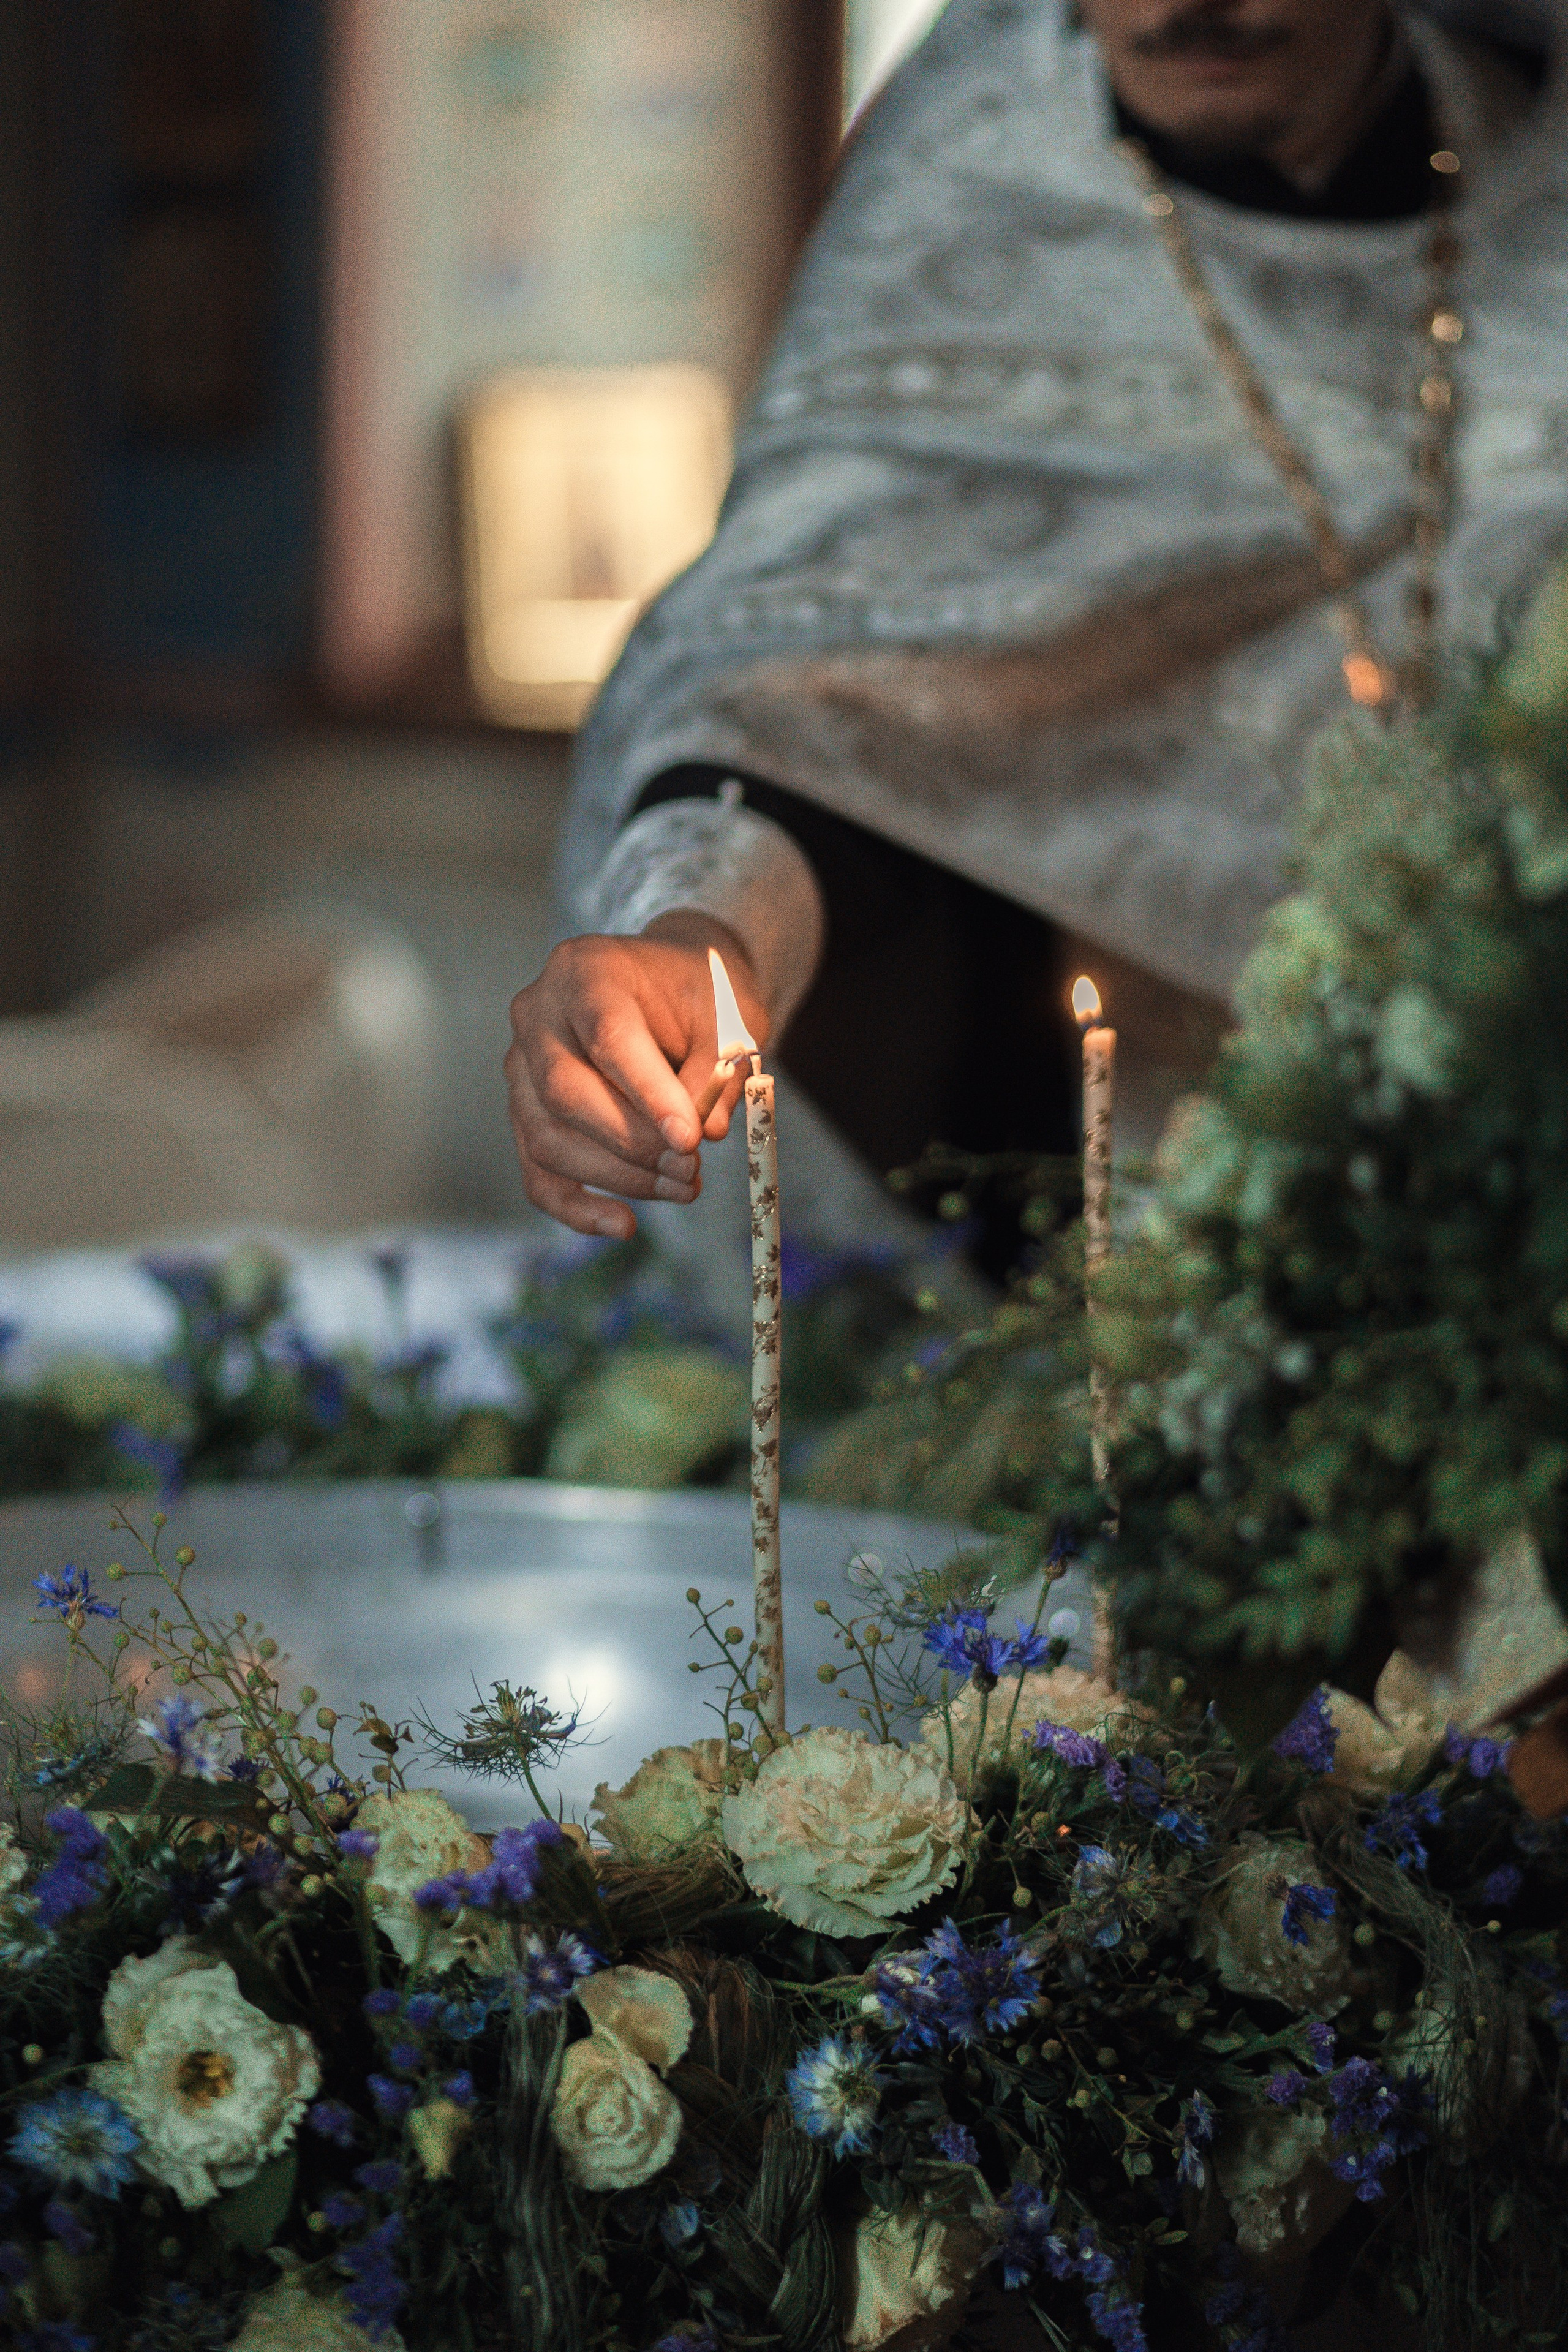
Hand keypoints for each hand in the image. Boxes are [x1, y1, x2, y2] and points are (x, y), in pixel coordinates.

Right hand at [505, 913, 767, 1237]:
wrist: (672, 987)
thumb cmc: (698, 997)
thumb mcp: (727, 1017)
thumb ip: (717, 1070)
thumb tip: (704, 1132)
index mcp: (584, 970)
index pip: (606, 1036)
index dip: (647, 1093)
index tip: (690, 1139)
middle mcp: (537, 1014)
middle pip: (564, 1092)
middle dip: (632, 1143)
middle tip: (691, 1169)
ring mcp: (521, 1066)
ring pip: (548, 1138)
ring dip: (618, 1177)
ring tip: (682, 1187)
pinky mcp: (525, 1113)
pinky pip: (536, 1172)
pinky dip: (577, 1207)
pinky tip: (625, 1224)